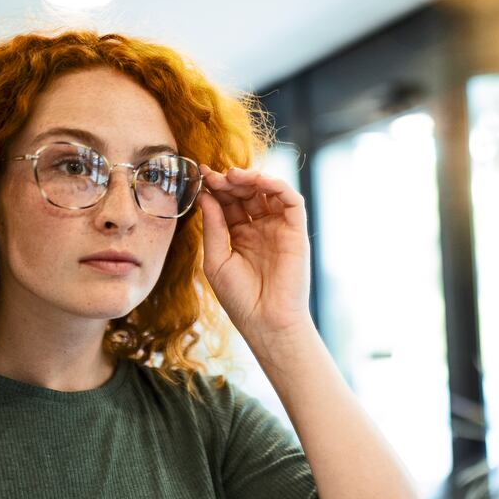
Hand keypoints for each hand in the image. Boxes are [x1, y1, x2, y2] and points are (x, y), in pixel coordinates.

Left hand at [198, 165, 311, 343]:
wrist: (267, 322)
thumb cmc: (240, 299)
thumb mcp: (216, 260)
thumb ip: (213, 227)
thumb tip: (206, 196)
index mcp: (240, 235)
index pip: (229, 203)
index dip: (216, 188)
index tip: (201, 175)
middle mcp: (261, 228)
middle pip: (247, 193)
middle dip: (230, 181)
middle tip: (215, 175)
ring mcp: (279, 228)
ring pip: (268, 191)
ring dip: (251, 178)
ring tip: (233, 175)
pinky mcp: (296, 231)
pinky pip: (291, 200)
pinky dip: (276, 185)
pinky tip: (257, 181)